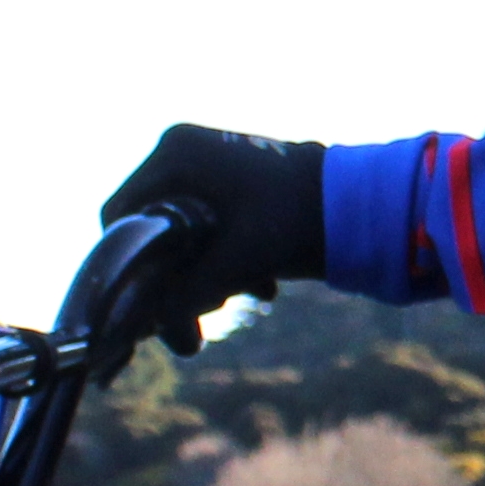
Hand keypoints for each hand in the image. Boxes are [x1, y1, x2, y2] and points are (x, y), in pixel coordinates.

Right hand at [99, 126, 325, 349]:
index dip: (128, 265)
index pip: (120, 215)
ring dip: (206, 273)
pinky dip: (229, 257)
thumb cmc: (295, 221)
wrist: (364, 202)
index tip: (146, 305)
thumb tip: (151, 335)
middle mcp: (186, 149)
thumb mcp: (232, 264)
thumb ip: (184, 298)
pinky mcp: (235, 179)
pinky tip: (264, 285)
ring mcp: (211, 161)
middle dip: (176, 277)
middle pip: (154, 228)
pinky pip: (212, 225)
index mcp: (175, 154)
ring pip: (185, 233)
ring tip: (241, 295)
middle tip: (199, 317)